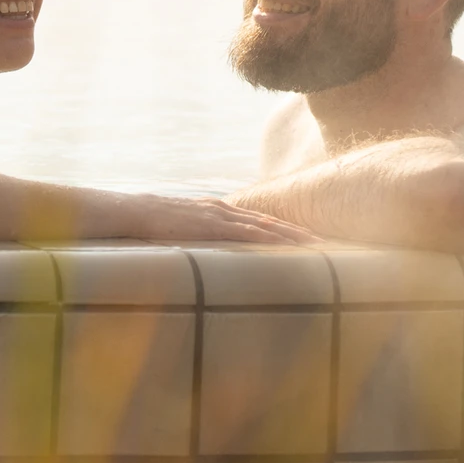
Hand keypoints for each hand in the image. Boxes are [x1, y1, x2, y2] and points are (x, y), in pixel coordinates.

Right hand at [104, 191, 318, 244]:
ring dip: (292, 237)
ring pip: (265, 227)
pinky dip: (269, 239)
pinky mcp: (214, 226)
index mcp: (221, 211)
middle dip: (298, 233)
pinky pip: (248, 233)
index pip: (261, 221)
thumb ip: (200, 236)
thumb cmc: (156, 224)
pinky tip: (284, 246)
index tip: (307, 240)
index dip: (285, 230)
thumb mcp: (185, 229)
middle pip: (271, 222)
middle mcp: (226, 210)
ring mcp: (221, 216)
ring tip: (315, 247)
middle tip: (325, 243)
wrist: (138, 212)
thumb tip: (210, 252)